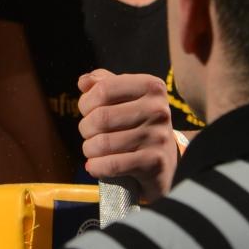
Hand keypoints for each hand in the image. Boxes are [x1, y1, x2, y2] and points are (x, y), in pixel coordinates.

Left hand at [76, 68, 176, 201]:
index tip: (87, 111)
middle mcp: (158, 109)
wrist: (164, 160)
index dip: (86, 102)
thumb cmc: (137, 122)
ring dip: (89, 149)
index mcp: (151, 87)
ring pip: (102, 143)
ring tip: (93, 149)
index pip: (104, 89)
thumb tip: (84, 82)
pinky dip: (96, 167)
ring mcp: (157, 136)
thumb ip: (103, 83)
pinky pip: (111, 165)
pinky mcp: (154, 162)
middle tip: (89, 133)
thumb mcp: (125, 97)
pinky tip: (95, 165)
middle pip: (100, 117)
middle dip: (85, 128)